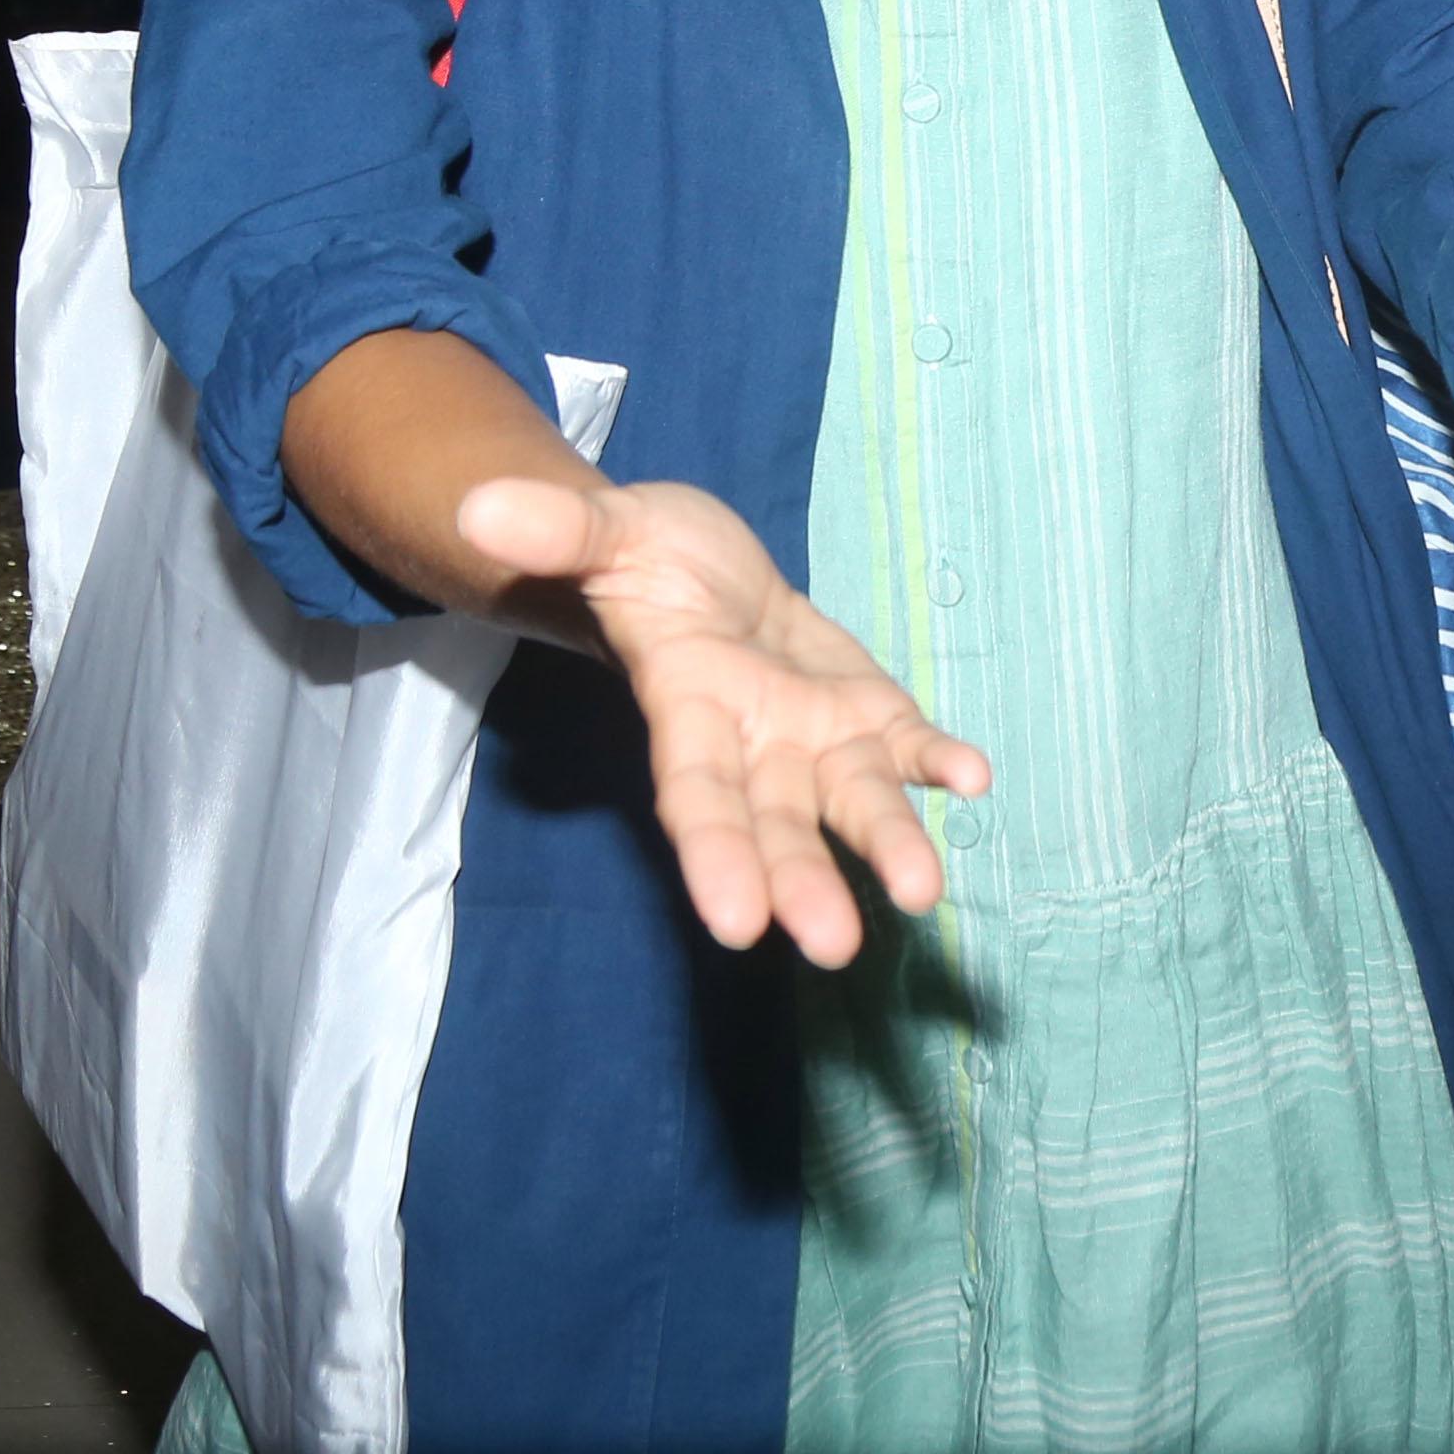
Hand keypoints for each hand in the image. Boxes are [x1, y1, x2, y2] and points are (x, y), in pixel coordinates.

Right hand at [454, 471, 991, 966]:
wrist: (689, 565)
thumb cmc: (639, 555)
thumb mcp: (604, 529)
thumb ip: (559, 530)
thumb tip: (481, 507)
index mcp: (684, 708)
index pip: (697, 793)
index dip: (716, 855)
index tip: (738, 924)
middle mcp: (750, 743)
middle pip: (777, 821)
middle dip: (804, 881)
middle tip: (836, 946)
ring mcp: (811, 733)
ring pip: (851, 798)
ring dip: (888, 842)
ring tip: (923, 891)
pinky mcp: (860, 709)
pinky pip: (903, 743)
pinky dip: (935, 761)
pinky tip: (972, 778)